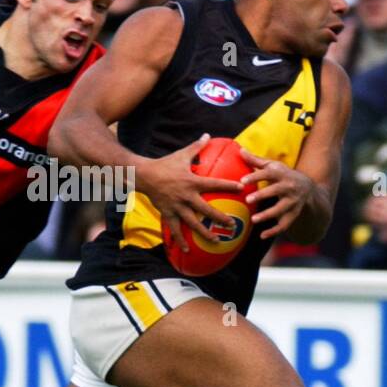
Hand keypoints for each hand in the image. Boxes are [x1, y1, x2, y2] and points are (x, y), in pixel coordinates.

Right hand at [141, 133, 244, 252]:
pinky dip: (180, 241)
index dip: (228, 185)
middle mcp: (186, 196)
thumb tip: (207, 135)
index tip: (242, 188)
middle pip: (206, 210)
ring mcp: (177, 207)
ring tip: (216, 241)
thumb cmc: (165, 164)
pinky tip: (186, 251)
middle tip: (233, 225)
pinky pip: (175, 230)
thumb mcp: (182, 155)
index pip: (214, 184)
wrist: (144, 175)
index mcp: (192, 181)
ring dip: (205, 233)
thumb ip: (196, 147)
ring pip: (193, 223)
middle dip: (220, 218)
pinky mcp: (168, 213)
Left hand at [238, 149, 312, 240]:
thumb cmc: (283, 175)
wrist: (308, 188)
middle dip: (263, 195)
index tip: (242, 181)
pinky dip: (274, 231)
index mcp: (282, 174)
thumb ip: (256, 161)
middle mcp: (289, 187)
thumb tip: (240, 150)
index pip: (268, 173)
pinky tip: (262, 235)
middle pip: (276, 191)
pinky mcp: (294, 214)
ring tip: (254, 220)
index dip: (255, 176)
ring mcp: (293, 201)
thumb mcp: (273, 166)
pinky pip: (285, 225)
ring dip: (268, 215)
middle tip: (248, 199)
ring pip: (281, 209)